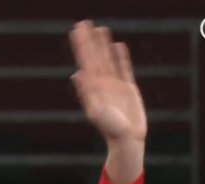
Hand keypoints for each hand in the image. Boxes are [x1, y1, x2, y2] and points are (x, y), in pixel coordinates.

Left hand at [69, 21, 146, 144]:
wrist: (127, 140)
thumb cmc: (110, 129)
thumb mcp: (96, 111)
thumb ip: (86, 92)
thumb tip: (76, 74)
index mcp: (93, 87)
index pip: (85, 61)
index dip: (81, 46)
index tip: (76, 30)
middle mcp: (102, 84)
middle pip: (95, 57)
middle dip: (89, 41)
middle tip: (83, 23)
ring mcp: (115, 85)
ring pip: (108, 60)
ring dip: (103, 45)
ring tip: (100, 30)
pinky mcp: (128, 89)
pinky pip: (124, 69)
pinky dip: (121, 58)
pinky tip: (118, 46)